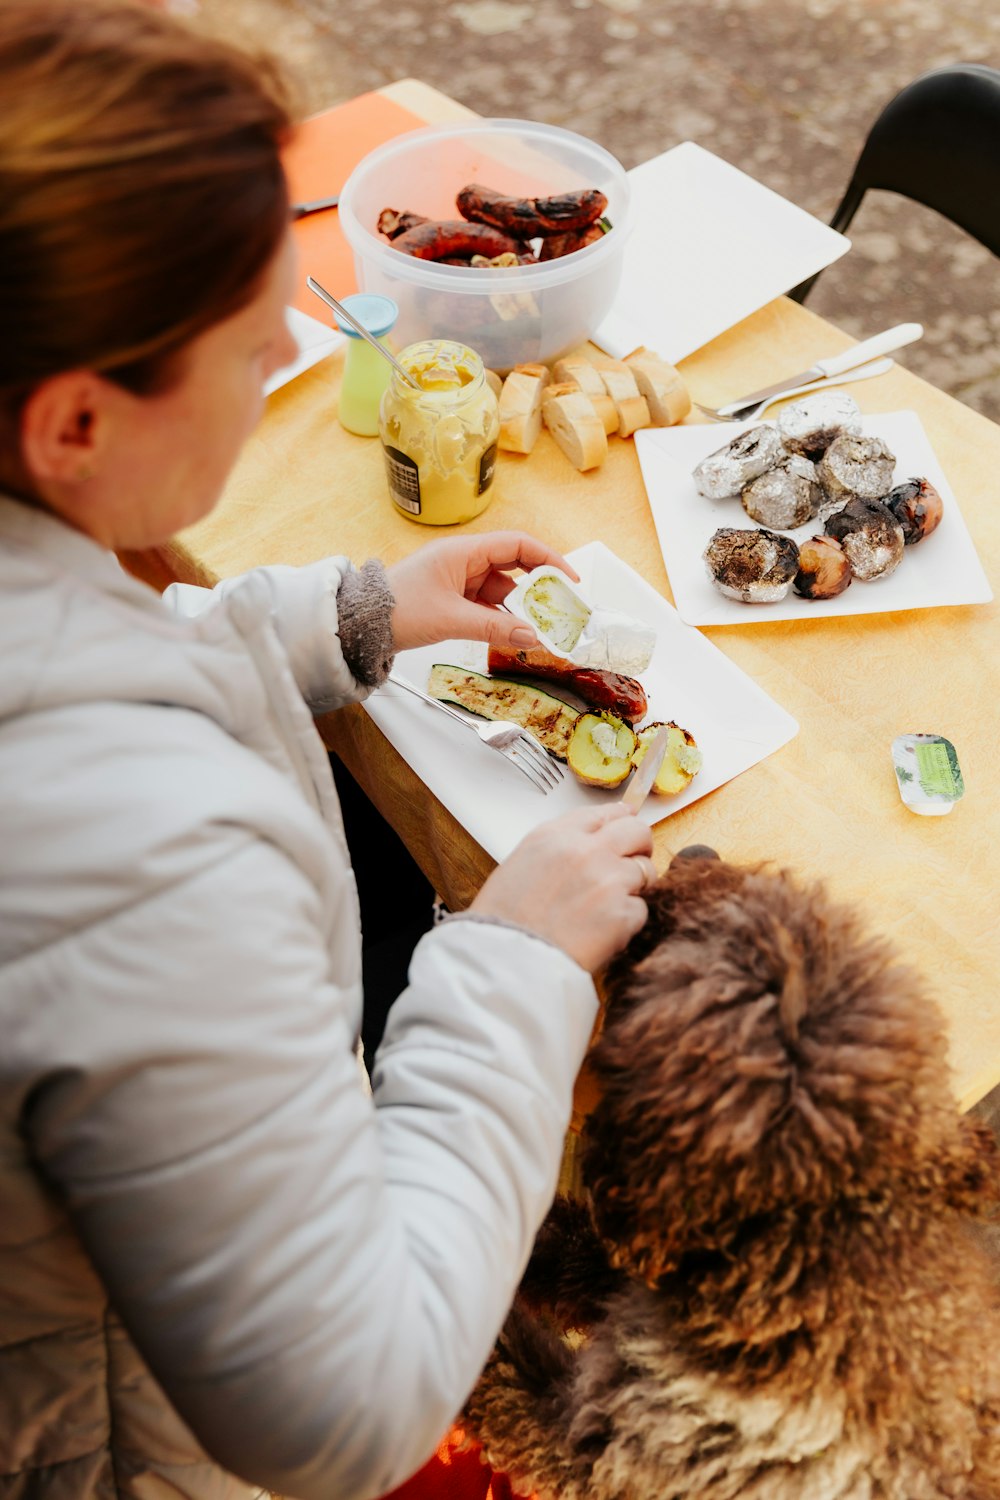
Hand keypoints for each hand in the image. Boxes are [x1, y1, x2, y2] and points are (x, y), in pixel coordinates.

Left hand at [386, 532, 578, 653]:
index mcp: (462, 551)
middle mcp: (462, 560)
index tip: (568, 579)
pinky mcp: (452, 598)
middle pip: (513, 566)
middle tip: (559, 609)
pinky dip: (501, 618)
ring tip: (538, 628)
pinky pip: (486, 604)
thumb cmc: (396, 609)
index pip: (517, 544)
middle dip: (538, 588)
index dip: (547, 559)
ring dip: (519, 608)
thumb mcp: (451, 620)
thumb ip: (494, 628)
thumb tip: (530, 636)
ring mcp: (457, 579)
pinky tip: (513, 633)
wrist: (361, 624)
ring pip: (500, 590)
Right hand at [471, 805, 655, 972]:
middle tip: (632, 863)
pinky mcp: (622, 914)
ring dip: (633, 887)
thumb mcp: (522, 862)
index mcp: (556, 836)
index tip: (624, 826)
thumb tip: (595, 837)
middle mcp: (587, 850)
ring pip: (645, 871)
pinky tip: (600, 931)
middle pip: (636, 831)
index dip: (619, 820)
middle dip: (640, 845)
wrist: (506, 960)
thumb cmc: (504, 918)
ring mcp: (608, 881)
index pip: (604, 813)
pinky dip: (626, 921)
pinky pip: (640, 909)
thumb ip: (560, 846)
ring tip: (605, 907)